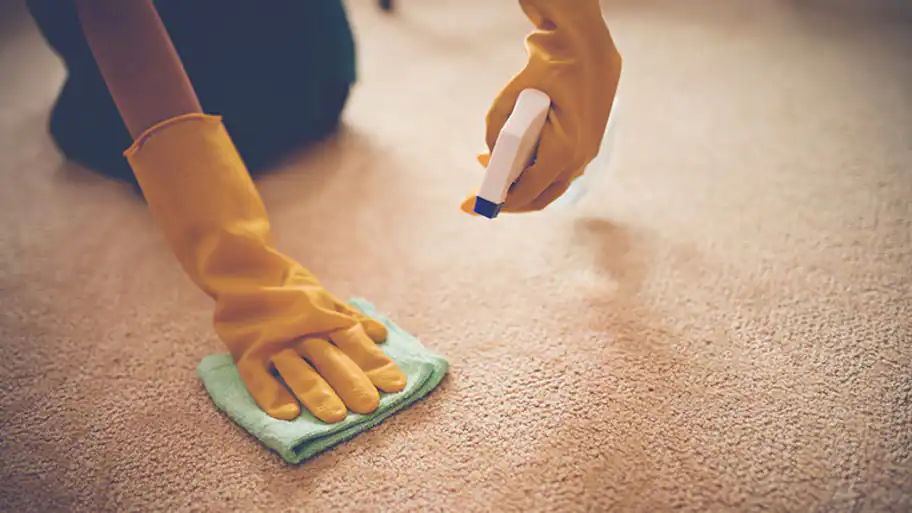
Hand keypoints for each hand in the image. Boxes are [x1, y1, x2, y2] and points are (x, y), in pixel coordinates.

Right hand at [224, 269, 407, 421]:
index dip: (375, 363)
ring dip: (317, 392)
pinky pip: (258, 377)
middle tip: (369, 406)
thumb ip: (351, 319)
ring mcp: (275, 343)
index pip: (354, 342)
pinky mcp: (248, 354)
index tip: (396, 385)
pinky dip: (271, 395)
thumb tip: (382, 334)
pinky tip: (288, 414)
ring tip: (336, 417)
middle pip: (330, 358)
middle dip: (351, 382)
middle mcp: (304, 331)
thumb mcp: (325, 298)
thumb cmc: (290, 290)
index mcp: (326, 318)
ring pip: (298, 370)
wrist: (242, 269)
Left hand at [462, 0, 621, 213]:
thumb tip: (491, 154)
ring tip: (486, 167)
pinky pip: (555, 169)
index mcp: (565, 150)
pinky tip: (509, 158)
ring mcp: (584, 155)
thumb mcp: (511, 95)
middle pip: (538, 196)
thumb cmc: (548, 69)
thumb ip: (496, 127)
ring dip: (518, 182)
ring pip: (548, 184)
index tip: (473, 206)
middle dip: (506, 199)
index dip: (498, 201)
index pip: (528, 190)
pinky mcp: (583, 146)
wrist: (584, 47)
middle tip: (477, 200)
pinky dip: (532, 170)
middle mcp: (579, 159)